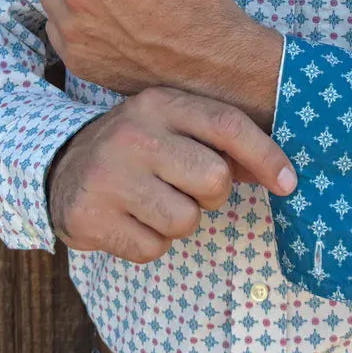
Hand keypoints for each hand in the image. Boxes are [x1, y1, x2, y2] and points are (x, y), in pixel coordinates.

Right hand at [46, 86, 296, 263]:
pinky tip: (131, 220)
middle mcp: (134, 134)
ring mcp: (108, 175)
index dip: (265, 155)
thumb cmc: (139, 148)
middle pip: (215, 180)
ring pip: (186, 221)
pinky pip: (153, 249)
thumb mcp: (173, 127)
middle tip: (185, 186)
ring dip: (179, 221)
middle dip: (211, 194)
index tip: (289, 183)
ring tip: (154, 201)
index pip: (226, 125)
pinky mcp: (89, 217)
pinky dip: (150, 243)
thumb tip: (281, 174)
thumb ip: (221, 142)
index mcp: (160, 103)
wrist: (63, 167)